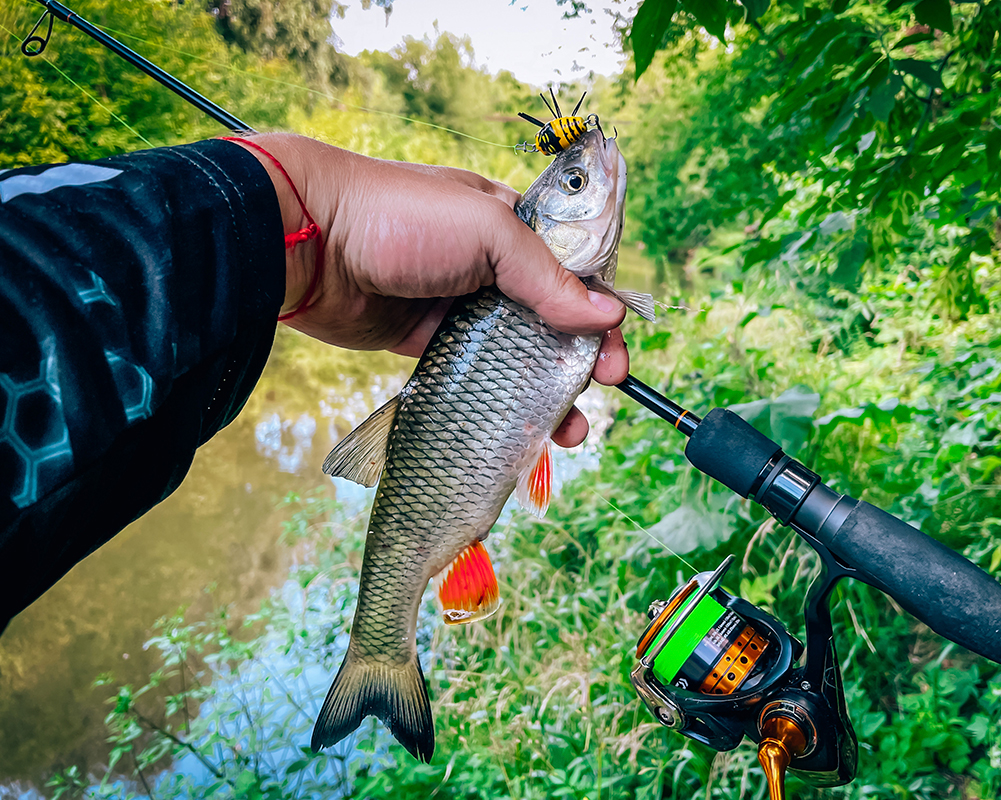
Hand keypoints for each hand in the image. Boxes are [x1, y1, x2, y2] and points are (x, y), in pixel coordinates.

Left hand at [230, 133, 629, 447]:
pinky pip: (476, 375)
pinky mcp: (427, 342)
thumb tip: (606, 315)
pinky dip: (501, 399)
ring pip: (517, 353)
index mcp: (510, 225)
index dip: (601, 311)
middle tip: (603, 390)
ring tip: (570, 428)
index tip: (616, 353)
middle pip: (552, 317)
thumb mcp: (487, 230)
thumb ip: (546, 275)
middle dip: (583, 358)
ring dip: (548, 389)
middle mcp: (490, 265)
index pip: (574, 269)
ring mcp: (458, 306)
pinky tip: (522, 425)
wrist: (307, 243)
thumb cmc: (399, 217)